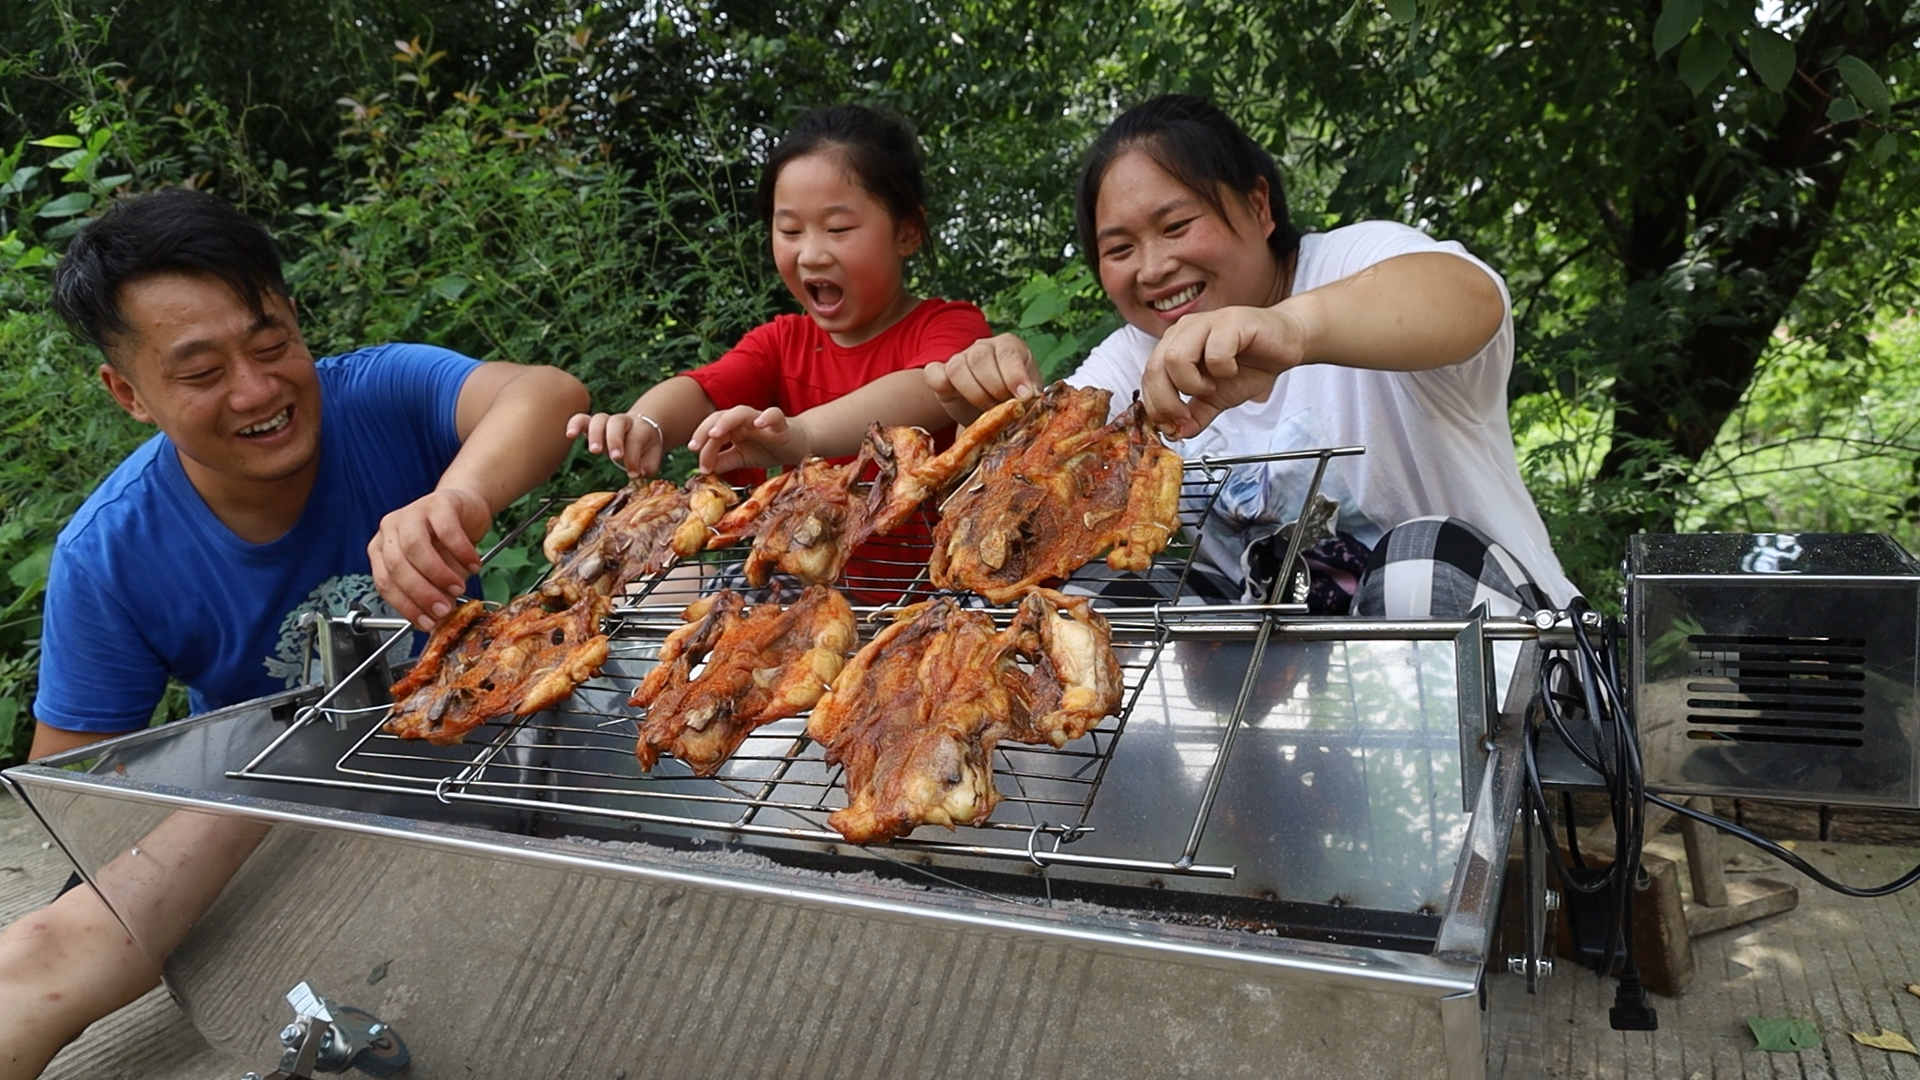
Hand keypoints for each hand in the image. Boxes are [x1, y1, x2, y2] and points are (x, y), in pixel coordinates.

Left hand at [369, 487, 492, 629]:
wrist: (465, 508)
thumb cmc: (445, 542)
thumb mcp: (435, 572)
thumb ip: (432, 592)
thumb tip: (437, 618)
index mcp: (381, 549)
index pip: (385, 582)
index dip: (406, 606)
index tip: (427, 622)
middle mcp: (390, 529)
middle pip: (398, 565)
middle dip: (421, 593)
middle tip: (443, 608)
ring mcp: (412, 513)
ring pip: (416, 548)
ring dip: (438, 574)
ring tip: (458, 588)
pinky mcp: (438, 503)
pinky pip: (447, 531)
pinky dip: (461, 552)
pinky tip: (473, 565)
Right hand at [565, 410, 664, 478]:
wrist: (641, 429)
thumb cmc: (645, 447)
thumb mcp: (652, 457)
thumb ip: (648, 466)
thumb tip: (639, 473)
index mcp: (641, 428)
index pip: (636, 438)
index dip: (634, 457)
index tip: (634, 473)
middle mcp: (623, 421)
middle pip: (617, 422)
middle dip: (615, 440)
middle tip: (615, 457)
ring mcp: (606, 422)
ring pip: (598, 419)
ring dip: (595, 435)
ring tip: (594, 451)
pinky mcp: (592, 425)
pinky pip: (581, 420)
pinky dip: (574, 424)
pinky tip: (569, 434)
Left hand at [691, 406, 810, 473]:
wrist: (798, 445)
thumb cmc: (769, 448)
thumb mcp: (743, 458)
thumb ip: (725, 461)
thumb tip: (706, 469)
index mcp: (733, 428)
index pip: (712, 432)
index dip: (703, 446)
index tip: (700, 466)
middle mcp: (744, 421)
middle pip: (720, 417)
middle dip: (704, 430)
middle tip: (694, 447)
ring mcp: (762, 419)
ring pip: (740, 412)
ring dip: (725, 421)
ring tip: (715, 433)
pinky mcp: (781, 423)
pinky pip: (773, 415)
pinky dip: (765, 417)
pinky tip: (758, 424)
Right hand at [925, 333, 1040, 422]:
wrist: (991, 411)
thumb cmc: (1013, 400)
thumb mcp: (1027, 395)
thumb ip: (1030, 394)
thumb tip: (1031, 399)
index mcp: (1008, 346)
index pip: (1009, 353)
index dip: (1015, 375)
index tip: (1024, 397)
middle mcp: (983, 347)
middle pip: (980, 358)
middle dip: (993, 387)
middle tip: (1003, 408)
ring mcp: (959, 358)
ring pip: (957, 367)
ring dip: (973, 392)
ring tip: (986, 410)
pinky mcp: (940, 374)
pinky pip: (935, 374)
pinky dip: (942, 385)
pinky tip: (956, 398)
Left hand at [1140, 306, 1307, 438]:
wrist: (1287, 343)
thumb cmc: (1250, 363)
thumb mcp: (1217, 398)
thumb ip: (1196, 415)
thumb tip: (1178, 434)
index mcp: (1174, 346)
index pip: (1148, 378)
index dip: (1156, 407)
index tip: (1174, 426)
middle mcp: (1184, 331)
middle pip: (1154, 368)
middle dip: (1168, 402)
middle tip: (1187, 415)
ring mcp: (1205, 323)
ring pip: (1176, 357)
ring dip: (1193, 383)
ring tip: (1213, 387)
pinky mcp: (1230, 322)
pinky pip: (1214, 351)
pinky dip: (1222, 370)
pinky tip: (1233, 369)